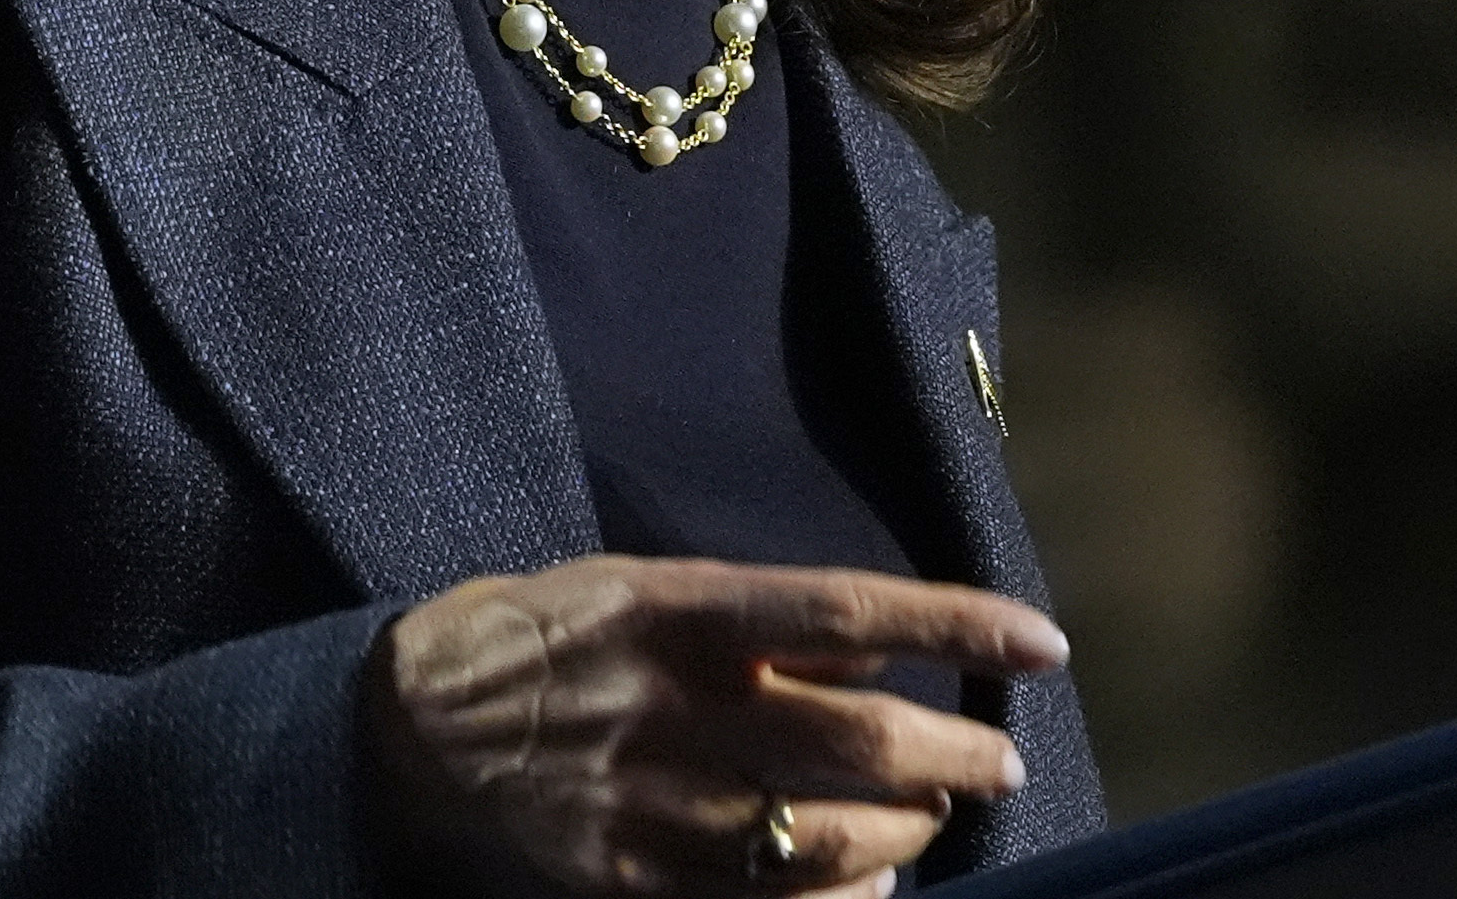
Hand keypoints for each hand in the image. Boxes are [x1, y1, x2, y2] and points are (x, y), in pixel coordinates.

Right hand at [357, 555, 1066, 895]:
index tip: (1043, 642)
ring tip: (928, 817)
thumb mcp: (650, 587)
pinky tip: (866, 886)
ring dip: (907, 836)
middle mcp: (679, 705)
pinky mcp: (635, 881)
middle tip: (996, 760)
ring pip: (829, 842)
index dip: (959, 624)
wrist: (413, 725)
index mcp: (686, 610)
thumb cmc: (553, 638)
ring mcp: (658, 804)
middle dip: (956, 756)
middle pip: (862, 742)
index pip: (854, 609)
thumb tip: (883, 642)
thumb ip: (764, 619)